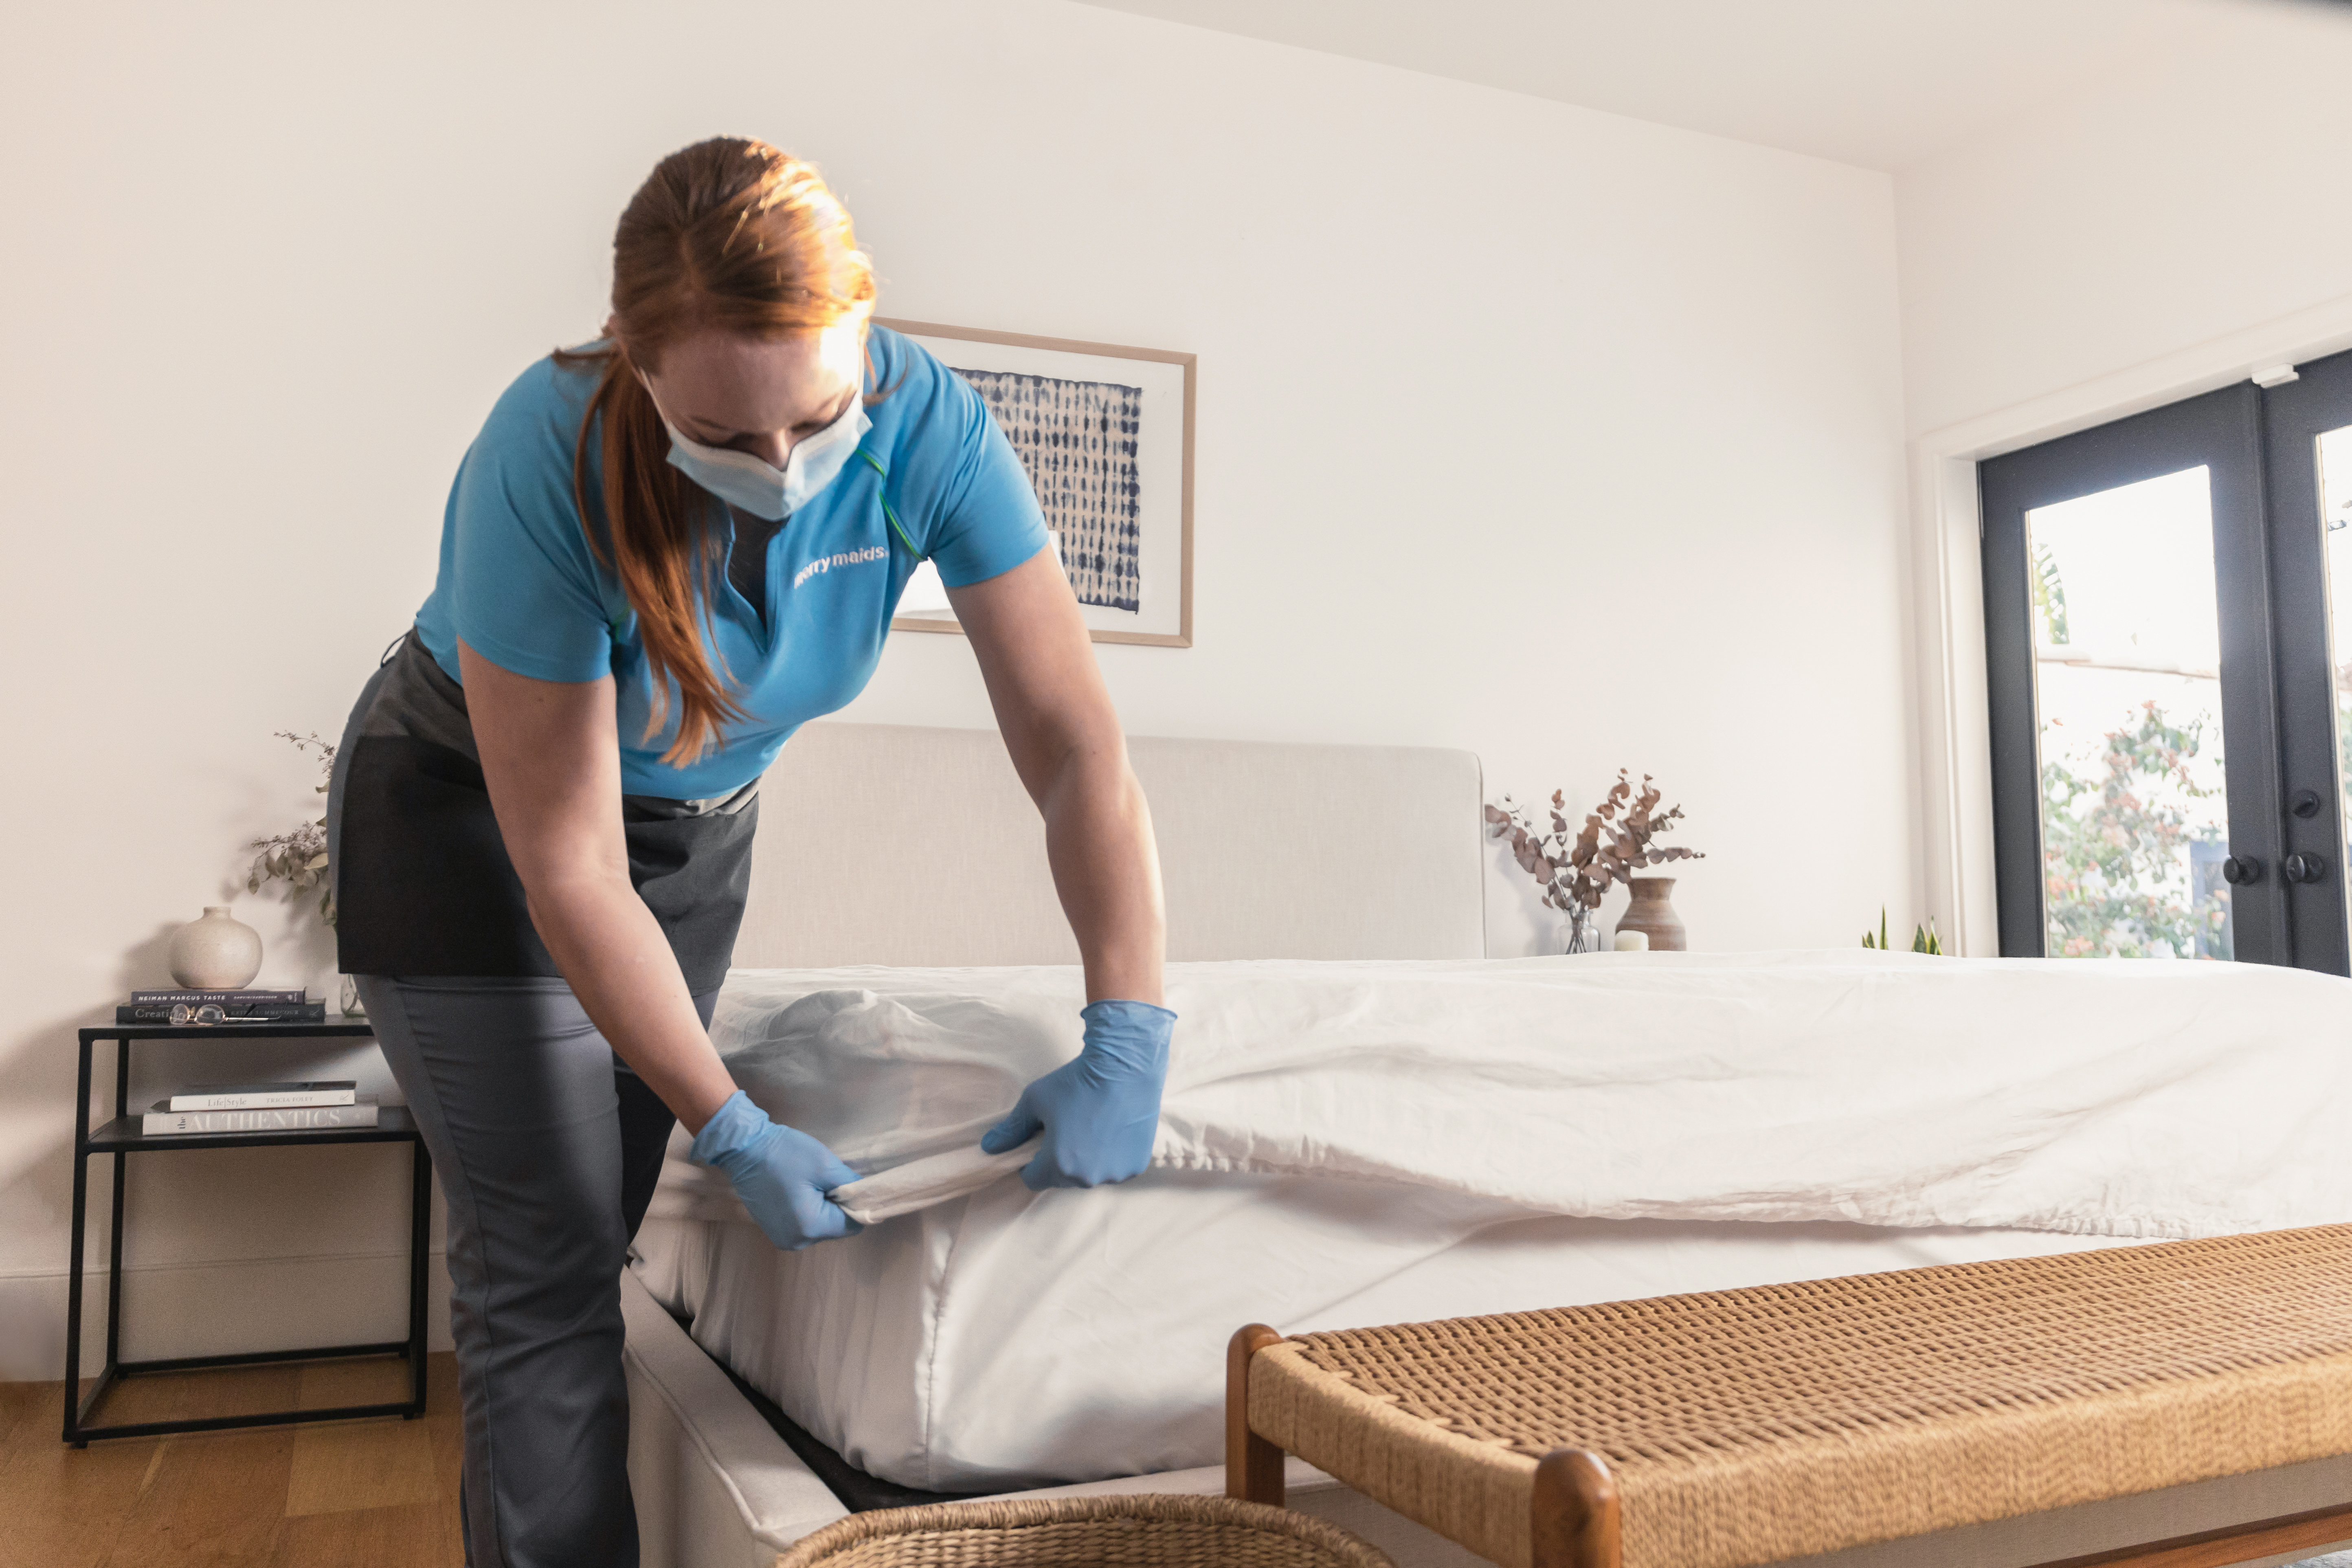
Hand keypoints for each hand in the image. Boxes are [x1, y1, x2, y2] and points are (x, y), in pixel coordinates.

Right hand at [688, 1090, 862, 1249]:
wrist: (742, 1149)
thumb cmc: (785, 1154)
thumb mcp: (826, 1165)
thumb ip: (851, 1185)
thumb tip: (868, 1196)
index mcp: (810, 1228)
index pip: (853, 1224)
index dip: (856, 1203)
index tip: (847, 1182)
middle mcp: (796, 1241)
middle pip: (836, 1227)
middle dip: (838, 1204)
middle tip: (824, 1179)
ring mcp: (783, 1237)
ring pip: (821, 1225)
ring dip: (823, 1206)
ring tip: (809, 1182)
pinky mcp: (774, 1230)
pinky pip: (804, 1223)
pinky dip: (808, 1208)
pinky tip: (798, 1188)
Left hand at [981, 999, 1174, 1189]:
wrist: (1125, 1065)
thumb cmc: (1076, 1081)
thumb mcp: (1035, 1100)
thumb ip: (1011, 1129)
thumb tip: (988, 1146)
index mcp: (1059, 1164)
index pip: (1033, 1179)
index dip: (1030, 1162)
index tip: (1036, 1143)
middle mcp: (1088, 1177)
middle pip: (1062, 1178)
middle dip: (1059, 1160)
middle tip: (1066, 1130)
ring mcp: (1115, 1173)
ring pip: (1090, 1175)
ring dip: (1086, 1161)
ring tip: (1091, 1128)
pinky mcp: (1136, 1165)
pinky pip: (1115, 1169)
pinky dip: (1110, 1156)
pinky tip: (1112, 1130)